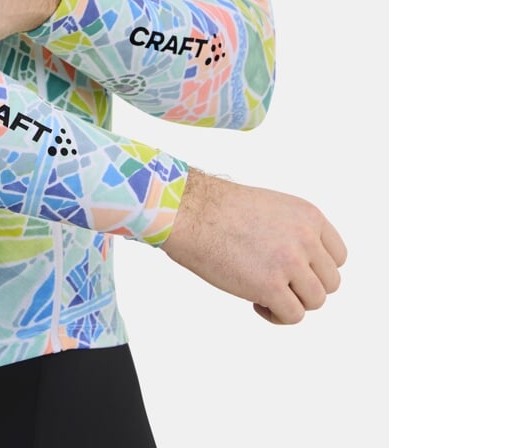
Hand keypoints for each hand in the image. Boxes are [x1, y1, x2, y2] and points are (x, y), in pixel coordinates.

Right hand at [161, 169, 346, 324]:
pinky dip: (276, 316)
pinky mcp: (271, 286)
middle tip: (276, 282)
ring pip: (315, 301)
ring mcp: (290, 262)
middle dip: (304, 287)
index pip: (337, 256)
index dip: (317, 269)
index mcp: (308, 215)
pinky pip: (293, 316)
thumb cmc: (219, 210)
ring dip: (292, 302)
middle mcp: (306, 238)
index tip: (295, 271)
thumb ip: (296, 233)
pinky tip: (255, 303)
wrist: (189, 211)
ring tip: (264, 293)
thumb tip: (309, 272)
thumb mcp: (272, 209)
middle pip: (330, 282)